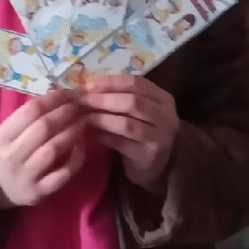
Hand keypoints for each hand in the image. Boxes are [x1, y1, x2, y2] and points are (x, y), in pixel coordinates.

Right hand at [0, 89, 86, 207]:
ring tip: (83, 121)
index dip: (53, 99)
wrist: (7, 189)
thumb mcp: (14, 133)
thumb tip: (59, 91)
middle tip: (80, 106)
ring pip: (53, 149)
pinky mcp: (40, 192)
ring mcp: (26, 175)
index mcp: (4, 136)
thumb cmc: (15, 152)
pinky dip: (76, 157)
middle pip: (43, 128)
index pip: (30, 111)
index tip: (69, 93)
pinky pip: (63, 172)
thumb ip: (32, 115)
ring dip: (72, 132)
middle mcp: (12, 155)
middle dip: (65, 113)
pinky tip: (82, 145)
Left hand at [79, 76, 178, 190]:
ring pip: (127, 124)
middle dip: (104, 99)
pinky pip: (121, 143)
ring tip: (85, 117)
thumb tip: (87, 87)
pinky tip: (92, 134)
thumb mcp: (137, 110)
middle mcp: (166, 116)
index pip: (136, 82)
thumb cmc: (141, 131)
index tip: (87, 85)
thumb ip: (120, 96)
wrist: (155, 166)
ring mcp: (159, 138)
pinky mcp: (148, 156)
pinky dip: (104, 137)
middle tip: (82, 101)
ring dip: (102, 118)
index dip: (110, 82)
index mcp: (163, 99)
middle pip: (133, 102)